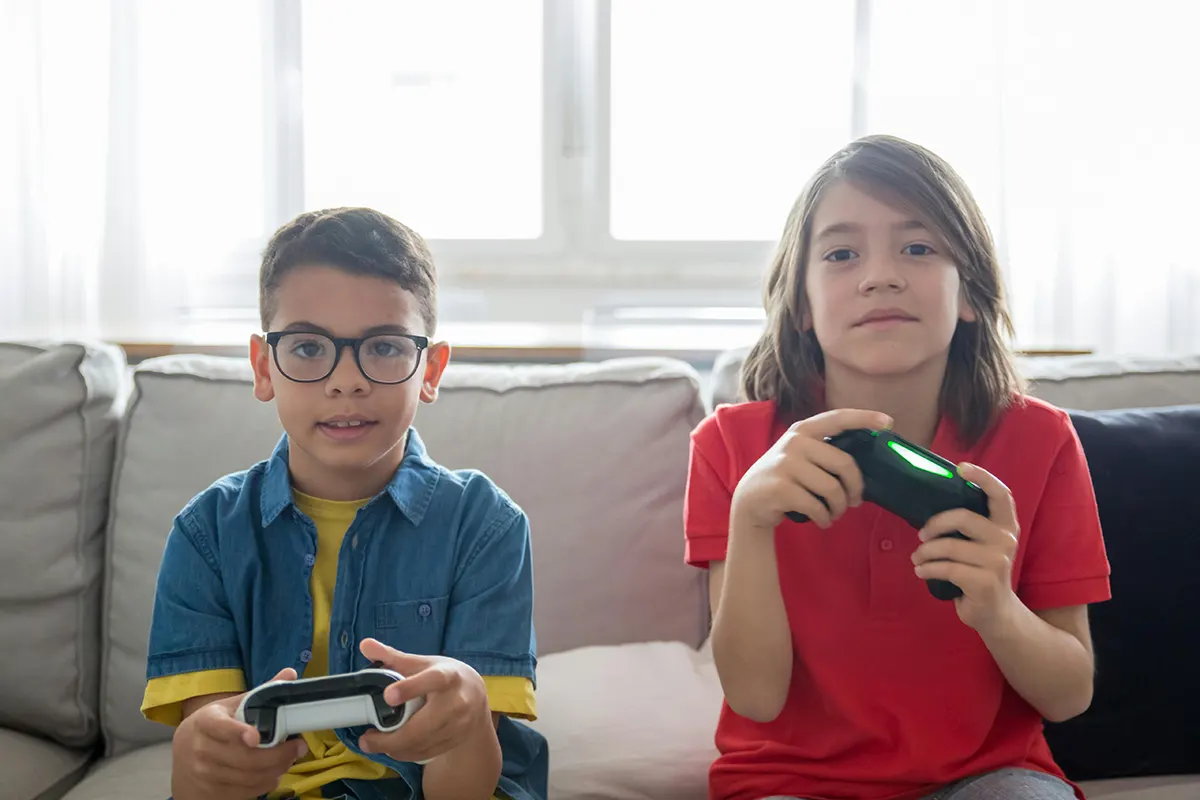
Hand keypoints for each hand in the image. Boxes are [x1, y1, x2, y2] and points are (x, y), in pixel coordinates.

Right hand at [171, 668, 307, 799]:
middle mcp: (200, 748)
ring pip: (247, 777)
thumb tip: (290, 673)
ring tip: (289, 760)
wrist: (183, 755)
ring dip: (275, 770)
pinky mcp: (210, 792)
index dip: (236, 732)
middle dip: (277, 755)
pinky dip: (263, 785)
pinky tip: (273, 774)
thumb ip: (260, 692)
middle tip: (298, 748)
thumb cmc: (213, 727)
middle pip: (243, 758)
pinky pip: (243, 792)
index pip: (219, 726)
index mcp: (205, 721)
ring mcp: (203, 773)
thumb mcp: (230, 707)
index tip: (255, 737)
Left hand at [357, 638, 491, 763]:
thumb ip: (393, 657)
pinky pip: (426, 753)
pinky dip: (406, 753)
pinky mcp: (455, 741)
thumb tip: (365, 644)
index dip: (411, 687)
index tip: (388, 695)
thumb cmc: (446, 676)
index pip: (432, 680)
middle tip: (366, 739)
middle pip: (423, 725)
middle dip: (392, 737)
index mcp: (448, 676)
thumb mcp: (423, 663)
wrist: (475, 695)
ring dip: (394, 747)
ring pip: (422, 743)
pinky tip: (392, 748)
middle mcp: (457, 702)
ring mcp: (458, 724)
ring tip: (373, 743)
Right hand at [730, 408, 892, 531]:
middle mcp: (794, 443)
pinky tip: (822, 520)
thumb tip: (868, 462)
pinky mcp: (780, 488)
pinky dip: (825, 518)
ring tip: (834, 514)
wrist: (750, 501)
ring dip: (839, 508)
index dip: (865, 418)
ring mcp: (785, 464)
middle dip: (854, 488)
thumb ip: (826, 452)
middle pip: (844, 464)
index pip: (838, 418)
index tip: (888, 422)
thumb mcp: (800, 456)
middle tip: (854, 502)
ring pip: (833, 489)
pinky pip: (817, 506)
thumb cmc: (785, 478)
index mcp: (804, 430)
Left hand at [911, 463, 1021, 632]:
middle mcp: (1006, 539)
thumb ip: (968, 525)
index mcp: (1005, 525)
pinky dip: (927, 569)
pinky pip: (947, 568)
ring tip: (917, 558)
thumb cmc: (980, 572)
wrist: (996, 613)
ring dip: (925, 552)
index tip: (961, 468)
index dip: (983, 477)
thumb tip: (930, 503)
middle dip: (935, 524)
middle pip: (963, 518)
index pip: (1001, 494)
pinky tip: (921, 571)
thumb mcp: (980, 545)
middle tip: (921, 534)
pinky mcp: (984, 582)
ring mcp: (997, 562)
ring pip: (949, 547)